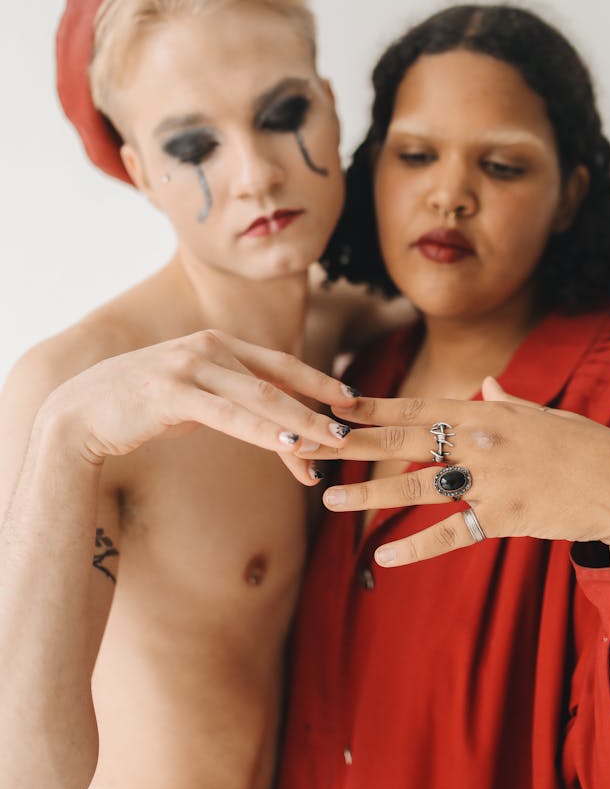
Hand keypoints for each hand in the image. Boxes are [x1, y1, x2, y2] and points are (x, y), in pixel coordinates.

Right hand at [37, 330, 355, 484]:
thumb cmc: (140, 408)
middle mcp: (207, 348)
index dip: (317, 380)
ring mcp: (188, 366)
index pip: (279, 363)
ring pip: (259, 396)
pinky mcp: (171, 392)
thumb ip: (231, 402)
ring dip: (299, 421)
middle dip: (318, 404)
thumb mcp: (193, 399)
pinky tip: (287, 443)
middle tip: (352, 425)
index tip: (350, 397)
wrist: (78, 414)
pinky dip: (261, 429)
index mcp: (216, 345)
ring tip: (330, 441)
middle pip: (277, 379)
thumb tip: (273, 426)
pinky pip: (228, 414)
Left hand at [318, 379, 609, 566]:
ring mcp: (493, 478)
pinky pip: (453, 533)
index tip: (332, 404)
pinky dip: (418, 546)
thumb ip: (507, 401)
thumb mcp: (543, 415)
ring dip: (369, 492)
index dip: (371, 406)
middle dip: (352, 442)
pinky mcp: (506, 516)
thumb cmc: (584, 445)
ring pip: (419, 485)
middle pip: (405, 440)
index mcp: (487, 411)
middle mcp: (483, 439)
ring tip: (328, 500)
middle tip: (308, 444)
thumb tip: (487, 383)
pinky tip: (384, 555)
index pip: (417, 405)